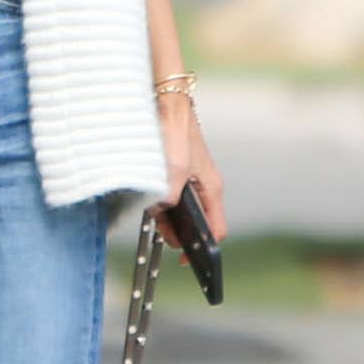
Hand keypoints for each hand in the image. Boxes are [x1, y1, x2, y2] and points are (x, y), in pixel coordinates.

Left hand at [153, 93, 226, 248]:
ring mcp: (188, 180)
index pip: (216, 229)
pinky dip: (159, 206)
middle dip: (182, 235)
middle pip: (196, 223)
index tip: (188, 261)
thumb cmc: (177, 131)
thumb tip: (161, 211)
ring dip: (167, 221)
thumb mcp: (174, 167)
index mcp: (211, 188)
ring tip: (155, 227)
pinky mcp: (173, 173)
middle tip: (164, 243)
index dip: (204, 249)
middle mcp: (202, 187)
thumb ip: (169, 194)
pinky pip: (168, 198)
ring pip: (180, 211)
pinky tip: (147, 209)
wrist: (166, 101)